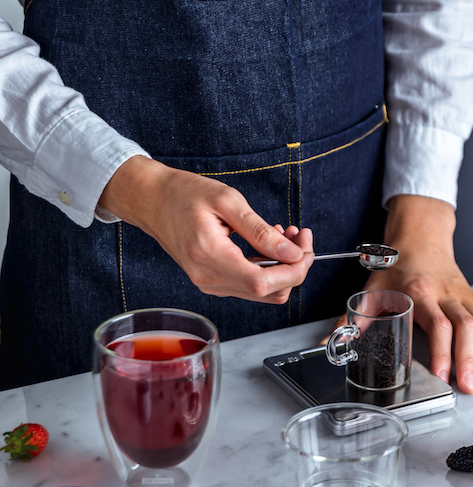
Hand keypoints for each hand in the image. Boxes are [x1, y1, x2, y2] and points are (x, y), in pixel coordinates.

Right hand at [100, 156, 313, 302]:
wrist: (152, 201)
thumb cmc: (184, 194)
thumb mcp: (227, 201)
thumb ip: (260, 230)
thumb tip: (291, 253)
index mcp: (210, 256)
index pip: (262, 283)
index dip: (293, 271)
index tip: (305, 247)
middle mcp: (208, 278)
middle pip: (268, 292)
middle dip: (294, 266)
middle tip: (300, 235)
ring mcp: (209, 283)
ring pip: (262, 292)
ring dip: (282, 267)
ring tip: (285, 234)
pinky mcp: (212, 281)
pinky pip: (249, 284)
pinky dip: (267, 267)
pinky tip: (268, 243)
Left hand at [360, 195, 472, 393]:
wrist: (420, 238)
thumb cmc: (395, 266)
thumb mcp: (371, 289)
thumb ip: (351, 320)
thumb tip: (327, 345)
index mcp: (420, 291)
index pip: (438, 324)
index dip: (442, 352)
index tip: (440, 376)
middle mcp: (446, 293)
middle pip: (465, 327)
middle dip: (468, 359)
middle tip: (467, 387)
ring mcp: (463, 295)